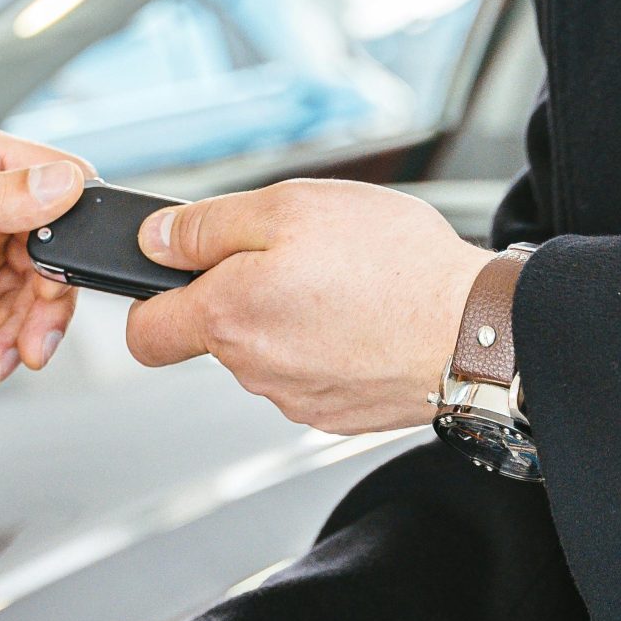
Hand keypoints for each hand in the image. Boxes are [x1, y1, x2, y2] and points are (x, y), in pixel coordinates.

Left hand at [122, 179, 494, 432]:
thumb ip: (208, 226)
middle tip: (296, 260)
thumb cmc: (394, 266)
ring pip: (266, 354)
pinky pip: (310, 373)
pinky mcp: (335, 414)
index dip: (151, 301)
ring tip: (343, 285)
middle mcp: (253, 369)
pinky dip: (328, 346)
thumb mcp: (291, 207)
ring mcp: (295, 399)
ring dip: (290, 318)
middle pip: (216, 336)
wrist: (475, 331)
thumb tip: (155, 239)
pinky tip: (364, 318)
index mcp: (228, 316)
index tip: (178, 278)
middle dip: (241, 296)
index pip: (144, 334)